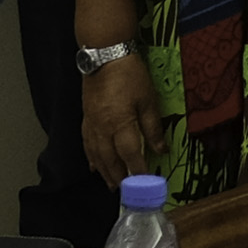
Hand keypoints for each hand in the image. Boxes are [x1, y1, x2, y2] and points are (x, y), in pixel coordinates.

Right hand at [82, 53, 159, 182]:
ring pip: (95, 154)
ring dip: (103, 171)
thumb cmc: (130, 76)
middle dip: (118, 176)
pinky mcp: (86, 118)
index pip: (130, 155)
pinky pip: (86, 143)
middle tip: (124, 191)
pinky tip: (93, 164)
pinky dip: (90, 156)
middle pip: (109, 160)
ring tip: (110, 183)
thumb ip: (153, 127)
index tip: (145, 184)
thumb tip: (161, 150)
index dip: (138, 171)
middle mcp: (103, 129)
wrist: (105, 55)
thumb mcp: (148, 100)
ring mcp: (91, 124)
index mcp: (120, 125)